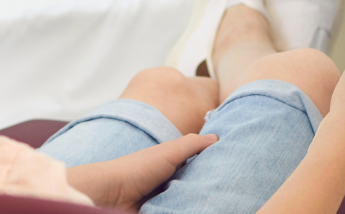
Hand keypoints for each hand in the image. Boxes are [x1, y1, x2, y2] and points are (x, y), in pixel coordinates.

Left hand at [65, 133, 218, 211]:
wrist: (111, 196)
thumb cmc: (137, 168)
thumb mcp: (168, 151)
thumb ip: (191, 144)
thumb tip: (216, 137)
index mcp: (172, 164)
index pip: (198, 165)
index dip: (213, 166)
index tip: (233, 168)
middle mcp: (169, 182)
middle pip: (195, 186)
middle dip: (209, 189)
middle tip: (231, 192)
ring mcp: (165, 200)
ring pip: (189, 202)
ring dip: (199, 203)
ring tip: (221, 205)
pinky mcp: (162, 212)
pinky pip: (180, 212)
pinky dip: (189, 211)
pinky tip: (204, 210)